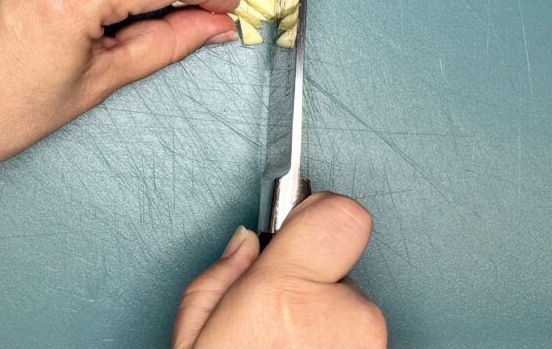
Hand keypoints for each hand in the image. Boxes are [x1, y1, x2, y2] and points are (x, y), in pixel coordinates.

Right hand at [173, 193, 386, 348]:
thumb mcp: (192, 339)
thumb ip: (220, 276)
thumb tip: (245, 244)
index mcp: (284, 296)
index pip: (343, 215)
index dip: (321, 214)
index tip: (303, 228)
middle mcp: (338, 319)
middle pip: (340, 269)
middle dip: (312, 286)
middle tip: (275, 322)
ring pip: (353, 311)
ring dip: (327, 326)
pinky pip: (360, 343)